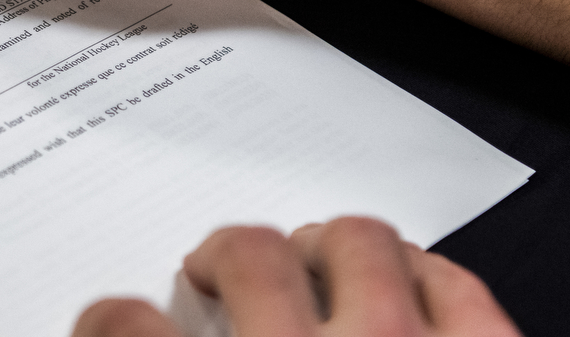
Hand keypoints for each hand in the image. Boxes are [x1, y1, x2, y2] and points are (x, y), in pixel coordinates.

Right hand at [72, 217, 521, 336]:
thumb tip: (122, 329)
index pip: (130, 332)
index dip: (110, 318)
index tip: (110, 316)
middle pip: (252, 254)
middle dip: (227, 252)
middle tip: (220, 266)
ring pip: (358, 241)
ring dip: (327, 244)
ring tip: (314, 254)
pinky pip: (460, 285)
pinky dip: (430, 274)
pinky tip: (414, 277)